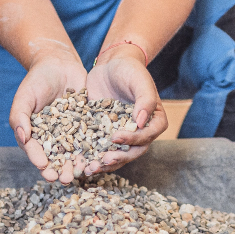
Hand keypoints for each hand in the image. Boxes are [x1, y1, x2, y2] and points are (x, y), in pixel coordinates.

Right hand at [9, 44, 88, 182]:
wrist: (58, 63)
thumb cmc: (36, 81)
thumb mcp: (24, 98)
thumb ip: (20, 118)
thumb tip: (23, 139)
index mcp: (35, 135)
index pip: (36, 152)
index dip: (39, 161)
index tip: (44, 168)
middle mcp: (53, 138)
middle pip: (56, 158)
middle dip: (60, 170)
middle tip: (64, 179)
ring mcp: (71, 133)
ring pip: (75, 153)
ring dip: (77, 164)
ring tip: (81, 172)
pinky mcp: (87, 125)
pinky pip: (91, 139)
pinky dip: (95, 148)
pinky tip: (99, 156)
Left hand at [84, 44, 166, 174]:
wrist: (111, 64)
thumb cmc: (130, 69)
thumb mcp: (139, 80)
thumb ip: (145, 100)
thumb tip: (141, 122)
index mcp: (154, 121)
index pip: (147, 136)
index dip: (133, 140)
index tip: (116, 138)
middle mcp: (140, 131)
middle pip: (133, 151)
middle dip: (118, 158)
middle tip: (103, 160)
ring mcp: (122, 134)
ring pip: (117, 155)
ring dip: (105, 164)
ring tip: (90, 168)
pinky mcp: (105, 134)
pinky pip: (101, 149)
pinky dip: (92, 157)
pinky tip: (80, 162)